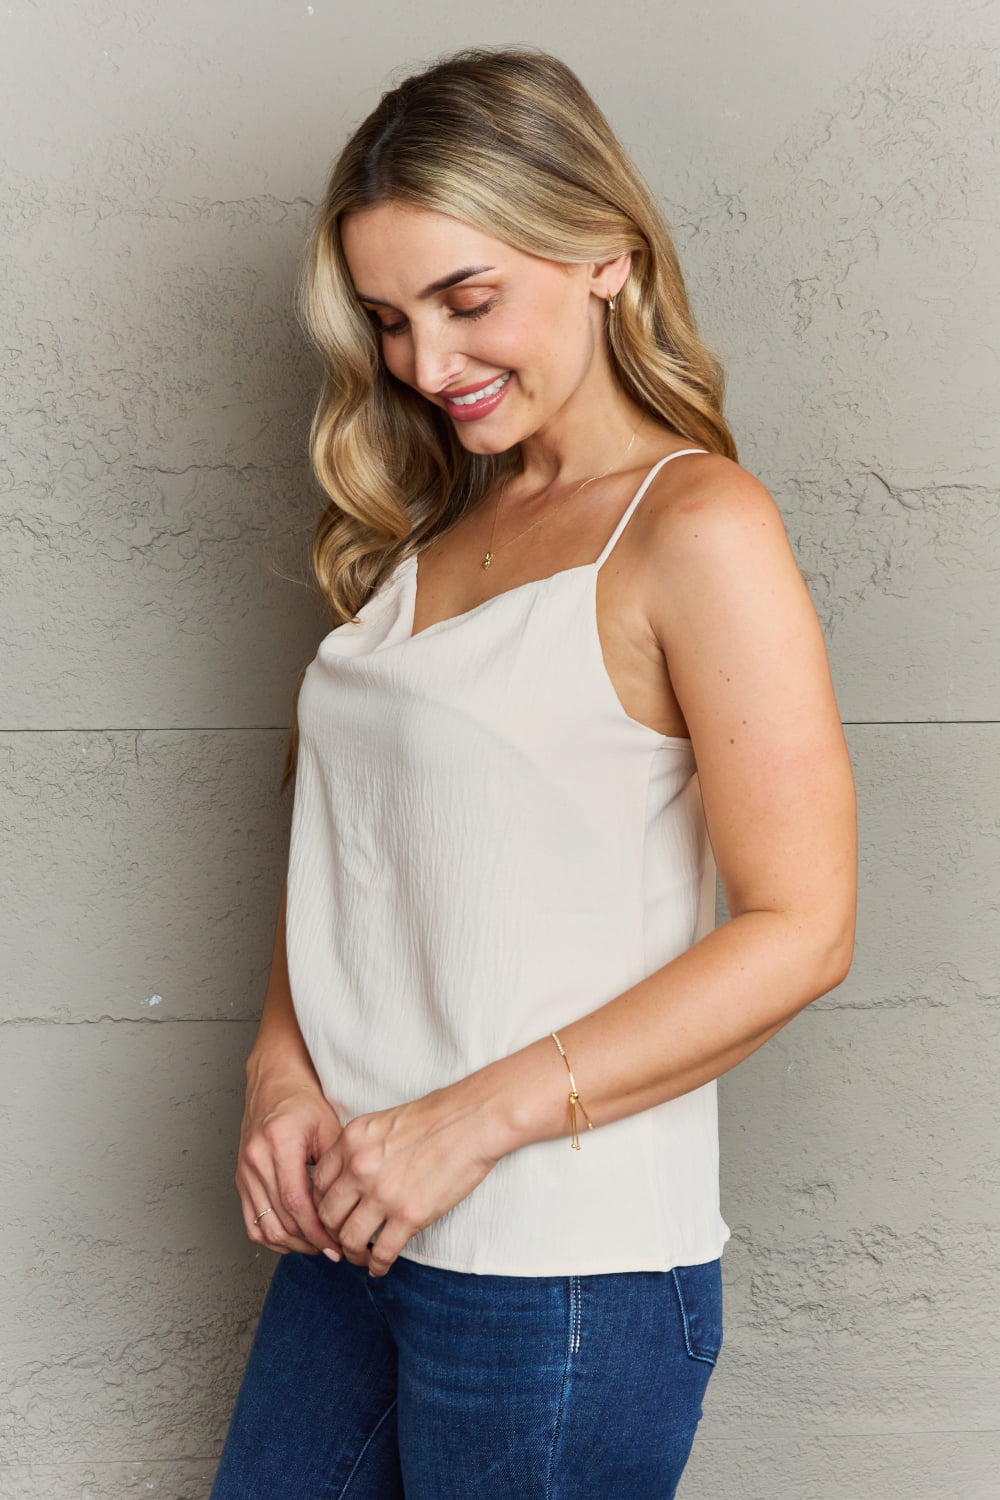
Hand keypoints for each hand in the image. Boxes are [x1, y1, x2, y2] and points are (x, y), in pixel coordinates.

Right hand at [236, 1071, 344, 1256]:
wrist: (275, 1083)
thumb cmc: (304, 1101)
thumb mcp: (330, 1127)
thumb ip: (337, 1167)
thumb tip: (350, 1209)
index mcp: (279, 1143)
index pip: (296, 1203)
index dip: (317, 1231)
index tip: (336, 1245)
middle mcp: (256, 1159)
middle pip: (280, 1220)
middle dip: (309, 1242)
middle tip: (333, 1249)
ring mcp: (244, 1171)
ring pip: (264, 1227)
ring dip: (292, 1244)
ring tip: (317, 1245)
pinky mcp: (241, 1180)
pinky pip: (251, 1222)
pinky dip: (272, 1236)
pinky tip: (294, 1237)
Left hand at [311, 1088, 503, 1275]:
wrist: (474, 1120)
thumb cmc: (438, 1116)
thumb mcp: (384, 1122)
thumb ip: (362, 1148)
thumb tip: (350, 1177)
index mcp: (352, 1139)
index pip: (318, 1182)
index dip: (321, 1203)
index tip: (334, 1214)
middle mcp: (359, 1167)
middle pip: (327, 1214)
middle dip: (332, 1232)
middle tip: (343, 1238)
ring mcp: (383, 1193)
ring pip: (349, 1238)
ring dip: (352, 1253)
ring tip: (361, 1257)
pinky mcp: (409, 1215)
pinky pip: (382, 1252)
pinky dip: (378, 1266)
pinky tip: (380, 1267)